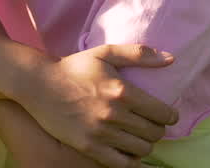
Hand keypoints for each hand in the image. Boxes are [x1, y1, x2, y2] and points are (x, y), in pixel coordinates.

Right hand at [14, 44, 178, 165]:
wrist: (39, 85)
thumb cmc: (74, 67)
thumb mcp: (106, 53)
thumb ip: (139, 54)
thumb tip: (171, 59)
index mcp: (122, 91)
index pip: (162, 113)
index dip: (170, 116)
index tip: (168, 115)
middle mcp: (114, 115)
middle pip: (154, 133)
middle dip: (159, 130)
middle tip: (153, 125)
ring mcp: (101, 134)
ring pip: (141, 150)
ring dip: (146, 144)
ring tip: (140, 137)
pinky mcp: (88, 148)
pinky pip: (121, 164)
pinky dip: (131, 160)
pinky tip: (129, 152)